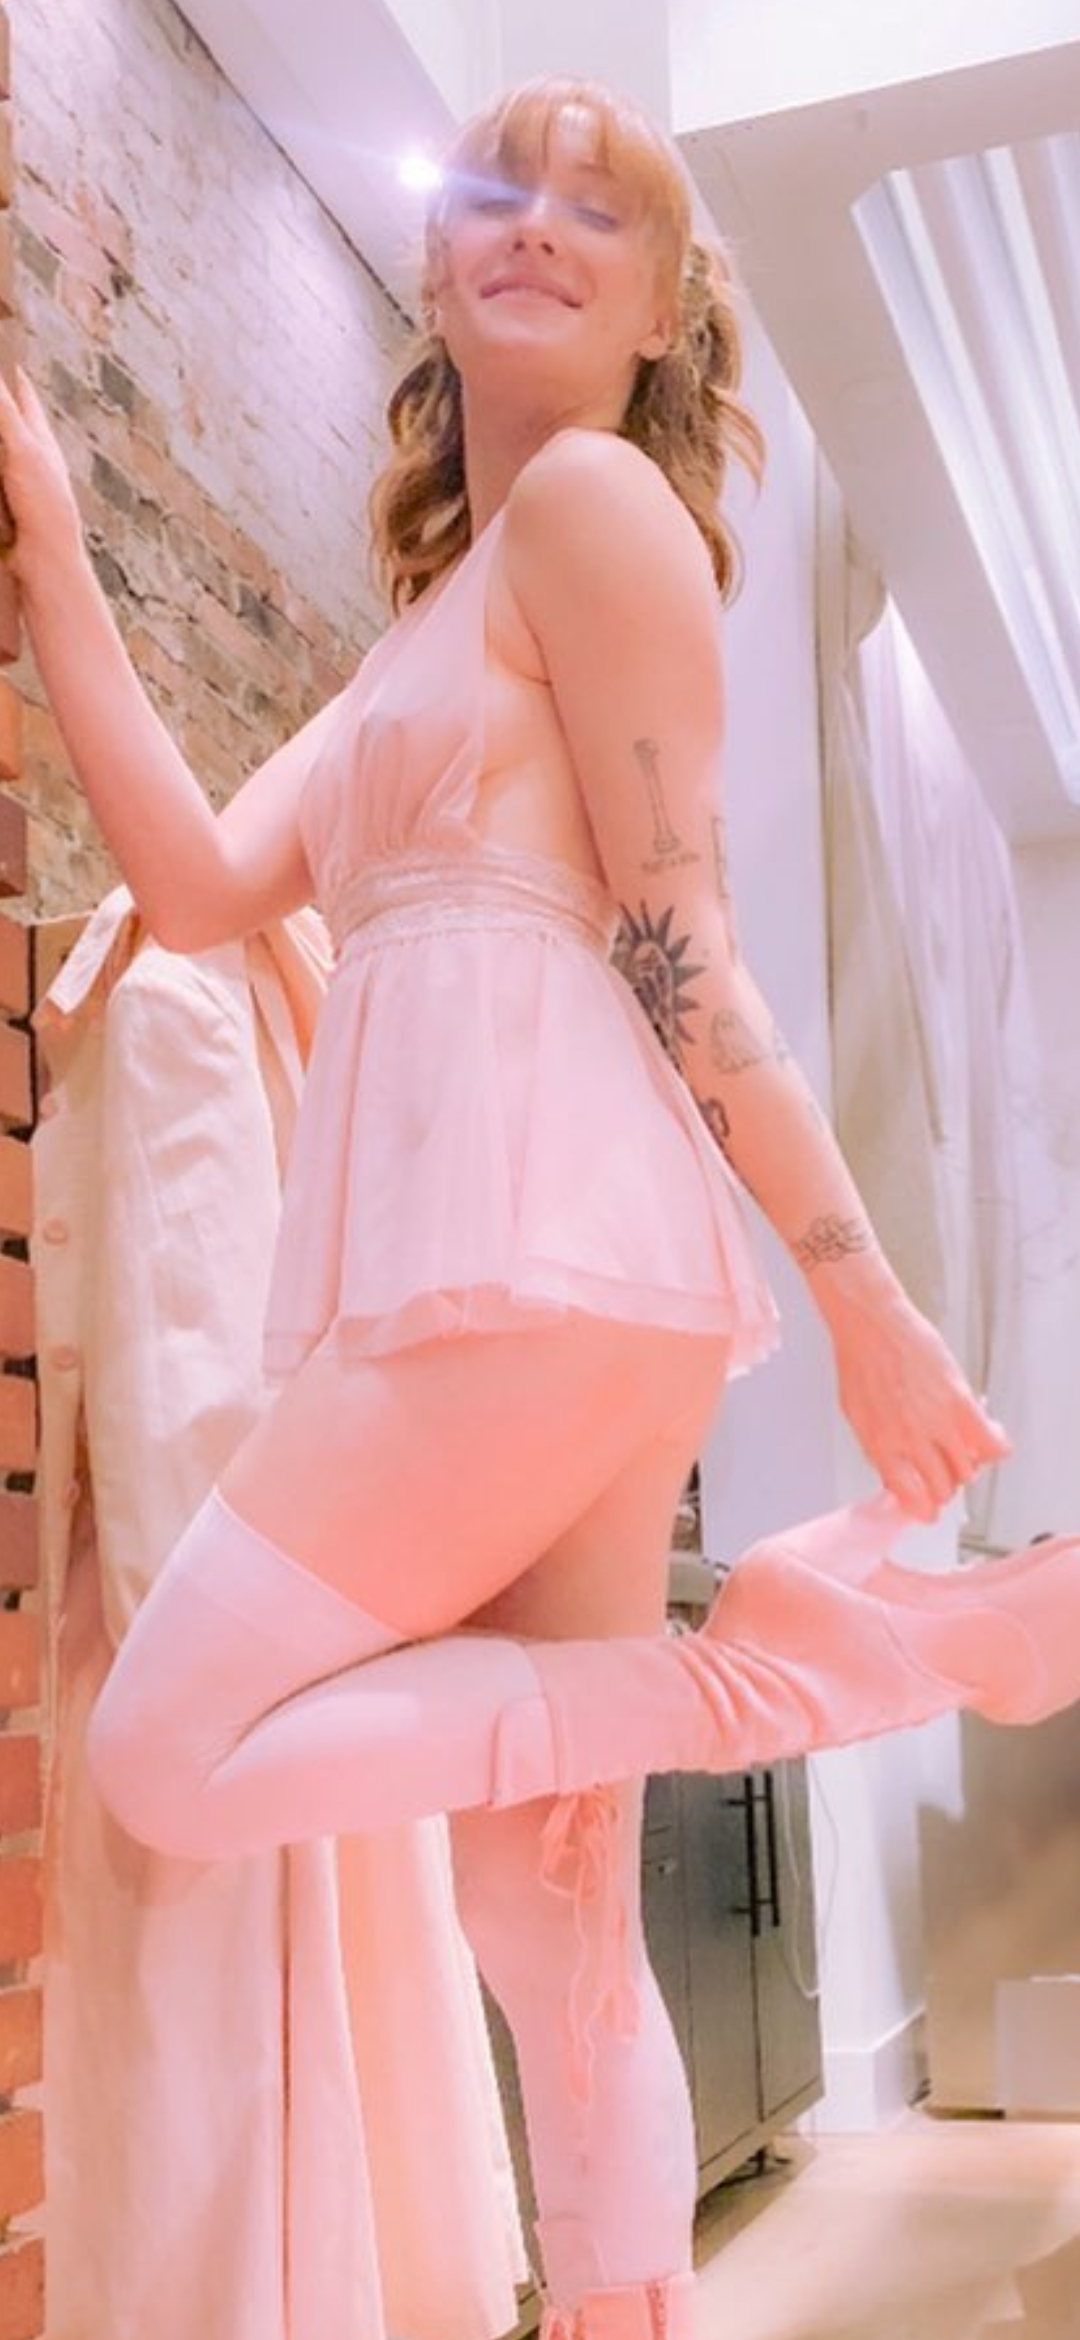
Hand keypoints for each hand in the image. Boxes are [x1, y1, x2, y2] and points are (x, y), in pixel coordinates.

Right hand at [0, 368, 85, 589]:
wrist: (46, 560)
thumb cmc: (43, 503)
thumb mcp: (23, 449)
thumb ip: (5, 413)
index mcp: (43, 443)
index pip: (28, 405)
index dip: (19, 386)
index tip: (17, 369)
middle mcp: (39, 463)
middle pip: (21, 429)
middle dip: (12, 412)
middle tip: (9, 393)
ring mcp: (28, 487)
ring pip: (12, 457)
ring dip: (7, 444)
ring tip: (6, 434)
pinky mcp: (17, 510)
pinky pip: (5, 484)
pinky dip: (3, 469)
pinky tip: (4, 475)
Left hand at [826, 1283, 1010, 1521]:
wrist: (872, 1324)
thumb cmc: (860, 1361)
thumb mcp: (858, 1415)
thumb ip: (878, 1449)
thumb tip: (894, 1476)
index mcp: (881, 1446)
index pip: (911, 1499)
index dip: (924, 1508)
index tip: (928, 1508)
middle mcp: (910, 1440)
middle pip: (943, 1488)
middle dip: (946, 1486)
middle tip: (945, 1470)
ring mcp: (937, 1422)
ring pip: (967, 1471)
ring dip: (967, 1465)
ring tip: (961, 1447)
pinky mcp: (960, 1401)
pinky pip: (990, 1444)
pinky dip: (995, 1448)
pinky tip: (990, 1437)